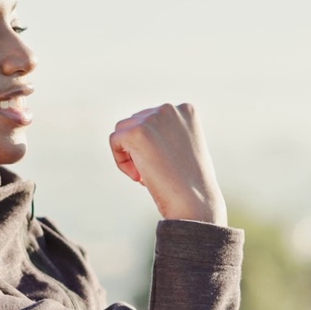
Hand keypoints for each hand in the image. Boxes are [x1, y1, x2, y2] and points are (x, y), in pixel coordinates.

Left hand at [109, 103, 227, 225]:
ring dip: (130, 154)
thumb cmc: (191, 182)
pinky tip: (140, 177)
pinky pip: (115, 141)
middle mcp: (170, 108)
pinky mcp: (137, 132)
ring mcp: (153, 119)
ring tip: (146, 175)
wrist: (195, 201)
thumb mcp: (186, 148)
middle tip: (156, 173)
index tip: (165, 163)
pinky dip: (121, 161)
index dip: (153, 144)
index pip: (153, 119)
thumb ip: (169, 133)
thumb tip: (144, 133)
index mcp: (186, 110)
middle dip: (140, 148)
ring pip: (123, 130)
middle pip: (136, 121)